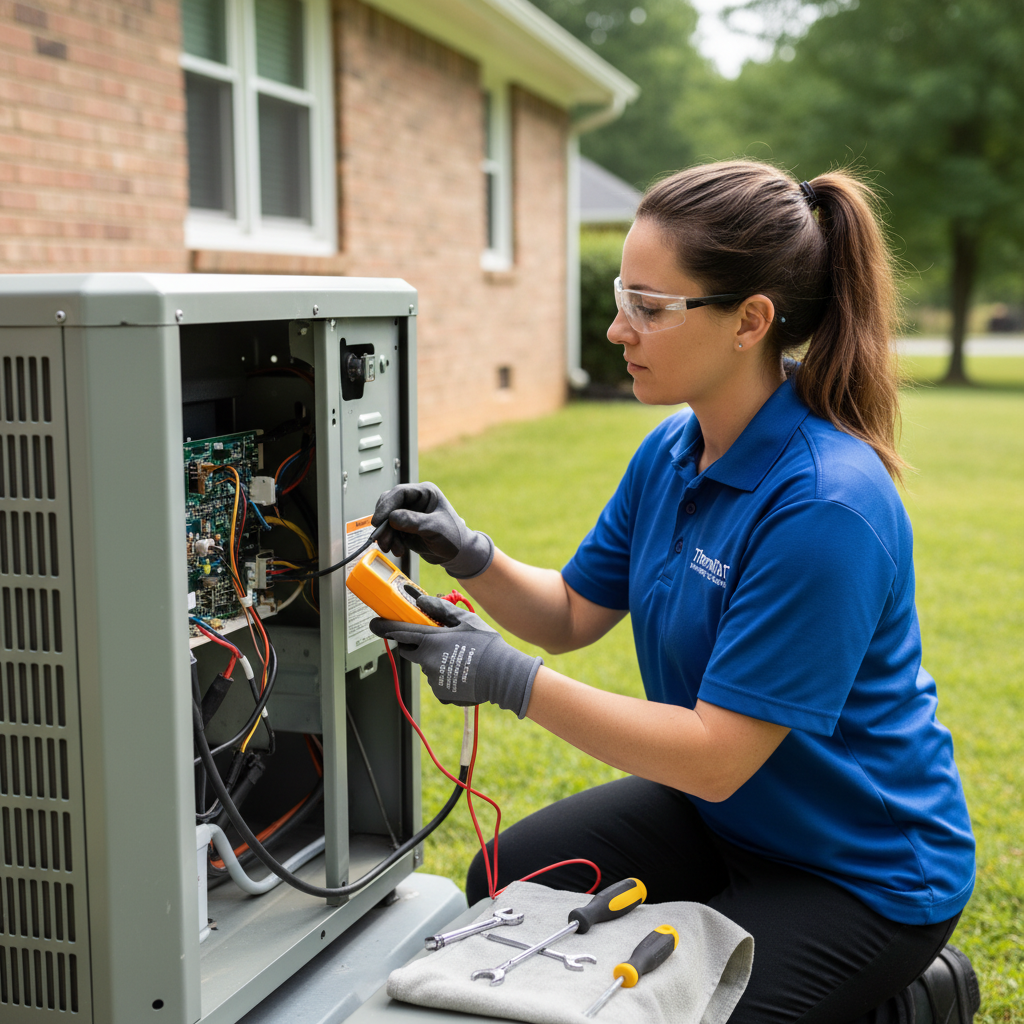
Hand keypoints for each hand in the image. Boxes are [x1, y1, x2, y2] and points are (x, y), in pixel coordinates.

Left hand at [370, 596, 541, 717]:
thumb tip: (421, 601)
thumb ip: (441, 609)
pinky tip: (462, 671)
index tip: (375, 624)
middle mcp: (427, 661)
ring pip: (426, 666)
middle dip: (416, 645)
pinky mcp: (441, 693)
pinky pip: (437, 681)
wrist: (502, 675)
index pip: (400, 632)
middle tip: (434, 640)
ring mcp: (433, 679)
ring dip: (435, 661)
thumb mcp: (466, 620)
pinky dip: (444, 676)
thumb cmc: (486, 645)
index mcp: (431, 640)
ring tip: (459, 657)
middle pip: (410, 651)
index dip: (385, 627)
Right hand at [371, 483, 493, 578]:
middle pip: (389, 505)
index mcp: (425, 493)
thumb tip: (392, 517)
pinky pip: (390, 531)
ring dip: (386, 535)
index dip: (386, 506)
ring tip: (391, 548)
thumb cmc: (453, 537)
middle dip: (384, 523)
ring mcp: (409, 514)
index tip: (378, 521)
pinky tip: (398, 550)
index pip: (399, 493)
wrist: (458, 555)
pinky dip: (391, 541)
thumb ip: (413, 521)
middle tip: (380, 538)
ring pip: (387, 520)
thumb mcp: (434, 528)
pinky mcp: (405, 527)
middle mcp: (415, 501)